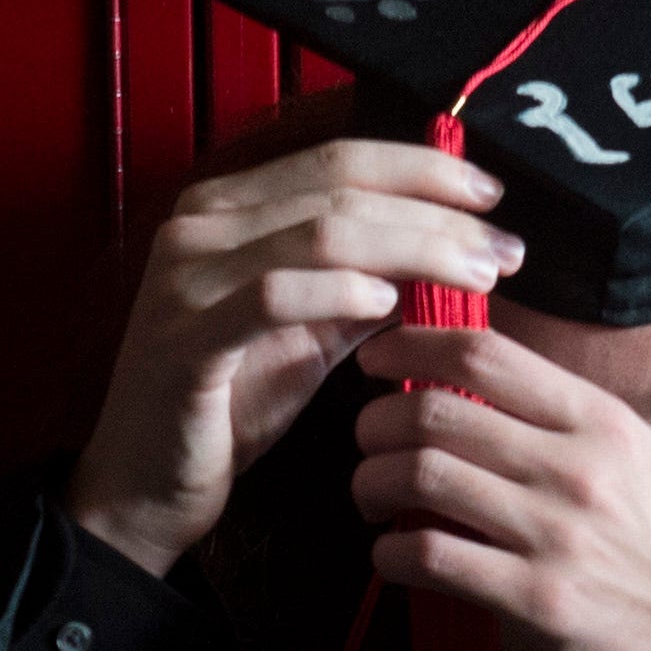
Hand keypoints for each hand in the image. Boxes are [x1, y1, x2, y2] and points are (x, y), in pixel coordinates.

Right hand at [66, 141, 523, 576]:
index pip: (339, 161)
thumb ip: (363, 283)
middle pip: (339, 186)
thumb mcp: (309, 333)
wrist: (145, 489)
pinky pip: (274, 296)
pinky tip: (390, 302)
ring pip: (320, 231)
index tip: (494, 199)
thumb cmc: (227, 407)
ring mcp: (185, 278)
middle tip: (506, 245)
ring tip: (476, 273)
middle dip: (437, 211)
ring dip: (414, 247)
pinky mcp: (184, 338)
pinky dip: (339, 291)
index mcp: (226, 208)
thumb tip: (446, 247)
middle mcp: (198, 225)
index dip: (425, 170)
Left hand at [349, 325, 650, 650]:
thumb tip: (472, 399)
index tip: (377, 358)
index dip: (411, 344)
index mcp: (600, 421)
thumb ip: (564, 429)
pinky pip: (429, 556)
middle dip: (375, 422)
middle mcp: (577, 466)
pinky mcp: (538, 600)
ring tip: (371, 500)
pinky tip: (393, 558)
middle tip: (365, 444)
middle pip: (434, 410)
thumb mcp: (638, 463)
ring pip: (420, 476)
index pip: (483, 353)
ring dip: (371, 484)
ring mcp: (557, 534)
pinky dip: (390, 553)